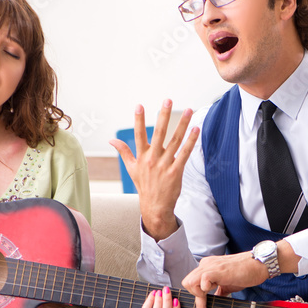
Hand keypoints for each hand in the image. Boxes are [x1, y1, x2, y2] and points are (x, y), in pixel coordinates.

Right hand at [109, 99, 199, 240]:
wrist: (155, 206)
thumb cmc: (144, 185)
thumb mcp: (131, 169)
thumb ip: (124, 152)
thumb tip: (111, 140)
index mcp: (141, 157)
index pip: (138, 135)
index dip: (139, 120)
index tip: (139, 105)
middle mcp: (152, 159)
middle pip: (158, 133)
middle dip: (163, 116)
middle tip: (168, 100)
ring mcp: (165, 165)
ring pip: (175, 141)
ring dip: (182, 124)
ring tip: (189, 110)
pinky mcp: (176, 171)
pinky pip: (185, 153)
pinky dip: (191, 141)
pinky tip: (196, 129)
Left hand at [181, 253, 269, 307]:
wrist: (259, 265)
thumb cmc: (246, 272)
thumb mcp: (228, 284)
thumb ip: (219, 291)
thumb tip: (214, 301)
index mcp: (207, 266)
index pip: (192, 282)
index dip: (195, 298)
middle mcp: (206, 264)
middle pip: (187, 283)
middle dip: (195, 297)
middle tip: (206, 304)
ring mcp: (210, 266)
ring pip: (190, 282)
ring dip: (199, 295)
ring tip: (210, 299)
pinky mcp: (217, 270)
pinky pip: (202, 282)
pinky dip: (206, 291)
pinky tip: (216, 291)